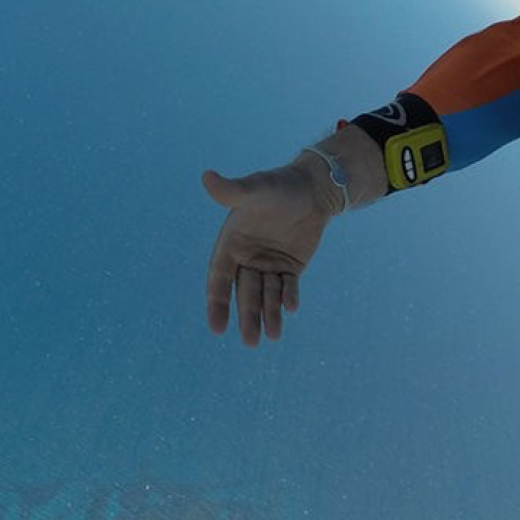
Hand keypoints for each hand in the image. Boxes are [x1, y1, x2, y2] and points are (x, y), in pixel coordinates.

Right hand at [202, 162, 332, 345]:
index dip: (217, 303)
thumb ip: (232, 190)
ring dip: (268, 315)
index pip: (219, 279)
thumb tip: (206, 177)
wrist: (312, 187)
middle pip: (244, 293)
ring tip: (273, 336)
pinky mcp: (290, 266)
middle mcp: (247, 257)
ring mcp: (268, 263)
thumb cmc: (279, 185)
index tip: (217, 328)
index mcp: (231, 243)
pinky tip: (292, 309)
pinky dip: (289, 297)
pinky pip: (287, 287)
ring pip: (266, 295)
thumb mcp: (256, 189)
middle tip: (251, 342)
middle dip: (247, 317)